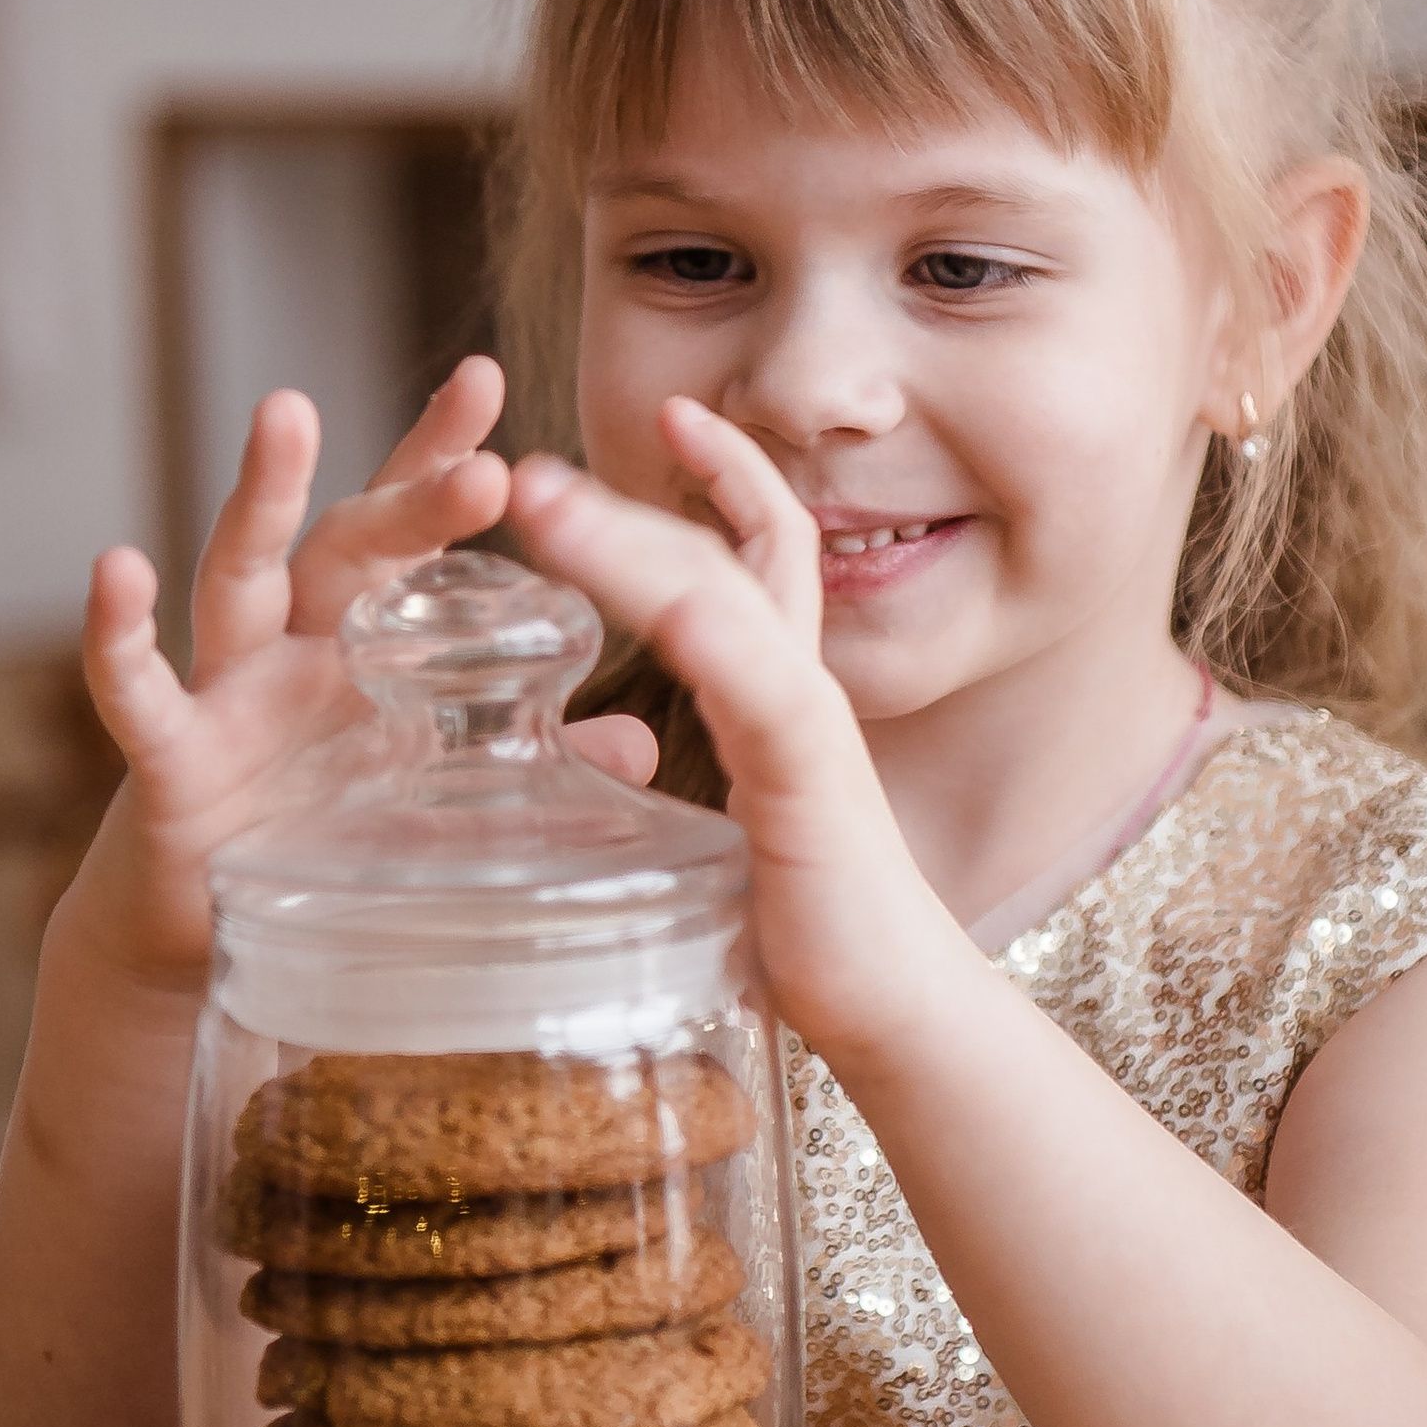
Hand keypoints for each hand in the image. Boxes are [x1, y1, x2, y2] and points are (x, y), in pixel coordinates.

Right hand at [66, 358, 655, 988]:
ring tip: (289, 410)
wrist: (195, 934)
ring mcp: (230, 690)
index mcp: (373, 648)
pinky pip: (137, 688)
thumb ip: (528, 767)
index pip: (414, 536)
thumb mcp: (437, 805)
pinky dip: (120, 634)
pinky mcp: (171, 755)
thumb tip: (637, 743)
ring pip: (242, 574)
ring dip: (265, 495)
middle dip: (411, 493)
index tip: (484, 379)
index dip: (441, 457)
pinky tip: (119, 568)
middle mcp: (301, 646)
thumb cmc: (321, 847)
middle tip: (480, 461)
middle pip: (352, 544)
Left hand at [509, 399, 963, 1065]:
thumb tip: (598, 792)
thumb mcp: (723, 841)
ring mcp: (808, 733)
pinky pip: (768, 696)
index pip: (760, 551)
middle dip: (630, 501)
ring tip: (541, 502)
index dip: (723, 476)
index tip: (670, 414)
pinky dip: (718, 641)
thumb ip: (668, 795)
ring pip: (722, 603)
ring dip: (629, 543)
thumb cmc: (810, 935)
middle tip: (526, 468)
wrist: (900, 1013)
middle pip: (720, 556)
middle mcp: (798, 691)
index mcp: (777, 696)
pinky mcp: (812, 791)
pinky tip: (671, 606)